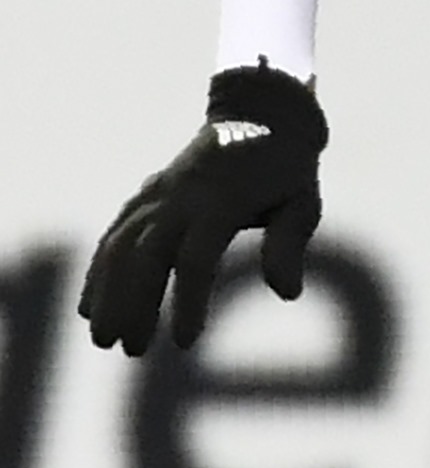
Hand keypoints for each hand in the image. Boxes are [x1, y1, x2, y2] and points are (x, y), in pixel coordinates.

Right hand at [79, 65, 325, 355]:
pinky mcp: (147, 196)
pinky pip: (115, 233)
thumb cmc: (287, 168)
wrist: (260, 116)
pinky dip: (99, 270)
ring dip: (107, 293)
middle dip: (133, 305)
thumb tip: (287, 293)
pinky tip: (90, 305)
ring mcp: (158, 195)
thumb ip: (289, 245)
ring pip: (120, 246)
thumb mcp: (302, 203)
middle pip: (145, 256)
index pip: (195, 259)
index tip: (184, 344)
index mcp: (220, 202)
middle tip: (130, 351)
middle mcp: (179, 198)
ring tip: (103, 338)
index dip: (187, 302)